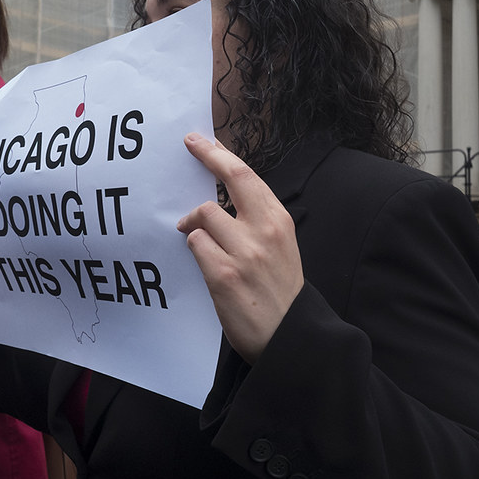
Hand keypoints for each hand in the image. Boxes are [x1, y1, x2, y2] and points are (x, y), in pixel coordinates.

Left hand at [177, 133, 303, 363]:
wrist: (289, 337)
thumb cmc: (279, 292)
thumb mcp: (281, 248)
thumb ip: (256, 222)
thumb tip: (221, 198)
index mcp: (280, 221)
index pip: (247, 176)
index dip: (220, 154)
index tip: (201, 141)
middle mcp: (265, 231)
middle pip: (230, 179)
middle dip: (206, 157)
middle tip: (189, 147)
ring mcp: (245, 252)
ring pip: (203, 215)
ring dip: (193, 224)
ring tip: (195, 235)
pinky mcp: (224, 275)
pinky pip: (195, 244)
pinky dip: (194, 248)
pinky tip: (203, 260)